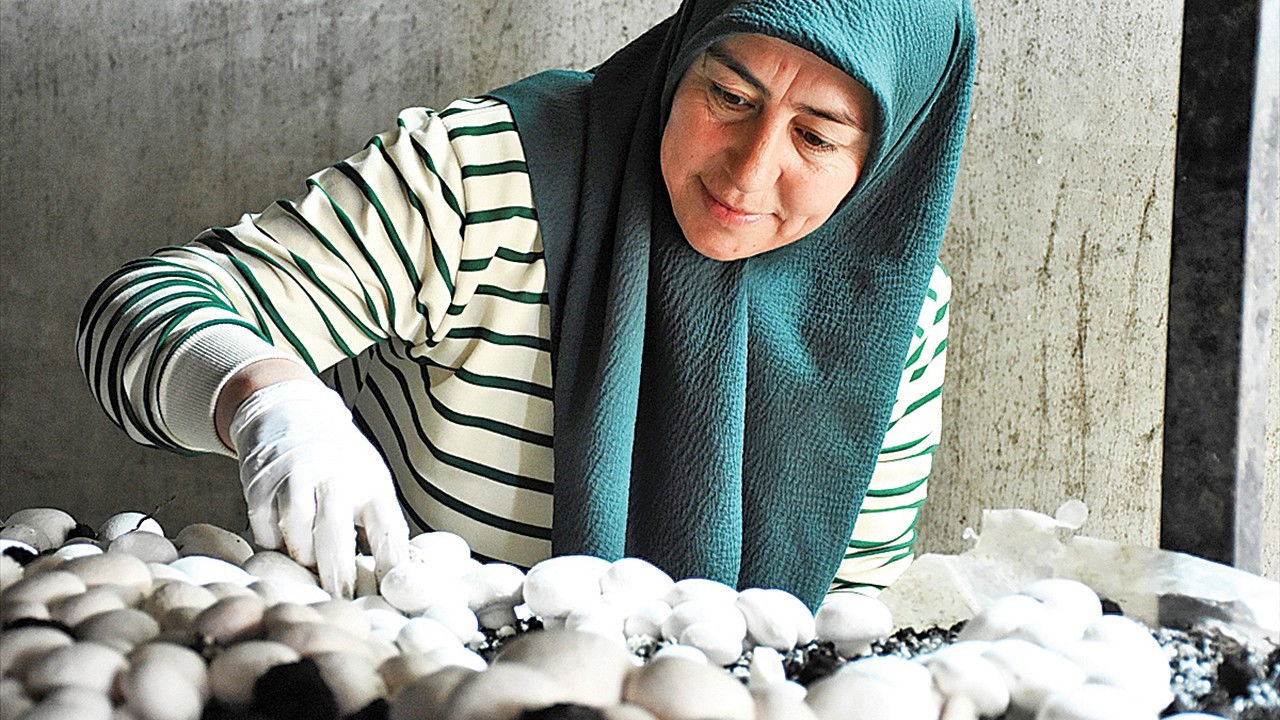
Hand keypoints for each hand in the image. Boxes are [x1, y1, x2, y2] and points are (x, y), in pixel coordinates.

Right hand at [226, 378, 408, 596]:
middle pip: (335, 540)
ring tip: (309, 558)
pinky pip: (266, 535)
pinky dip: (275, 545)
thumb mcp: (372, 483)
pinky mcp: (260, 486)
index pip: (388, 530)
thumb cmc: (342, 463)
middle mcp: (334, 479)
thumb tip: (397, 579)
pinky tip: (284, 536)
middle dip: (338, 578)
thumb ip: (381, 526)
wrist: (292, 413)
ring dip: (303, 559)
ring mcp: (294, 481)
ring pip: (296, 541)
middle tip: (340, 604)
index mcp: (371, 482)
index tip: (391, 595)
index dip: (391, 566)